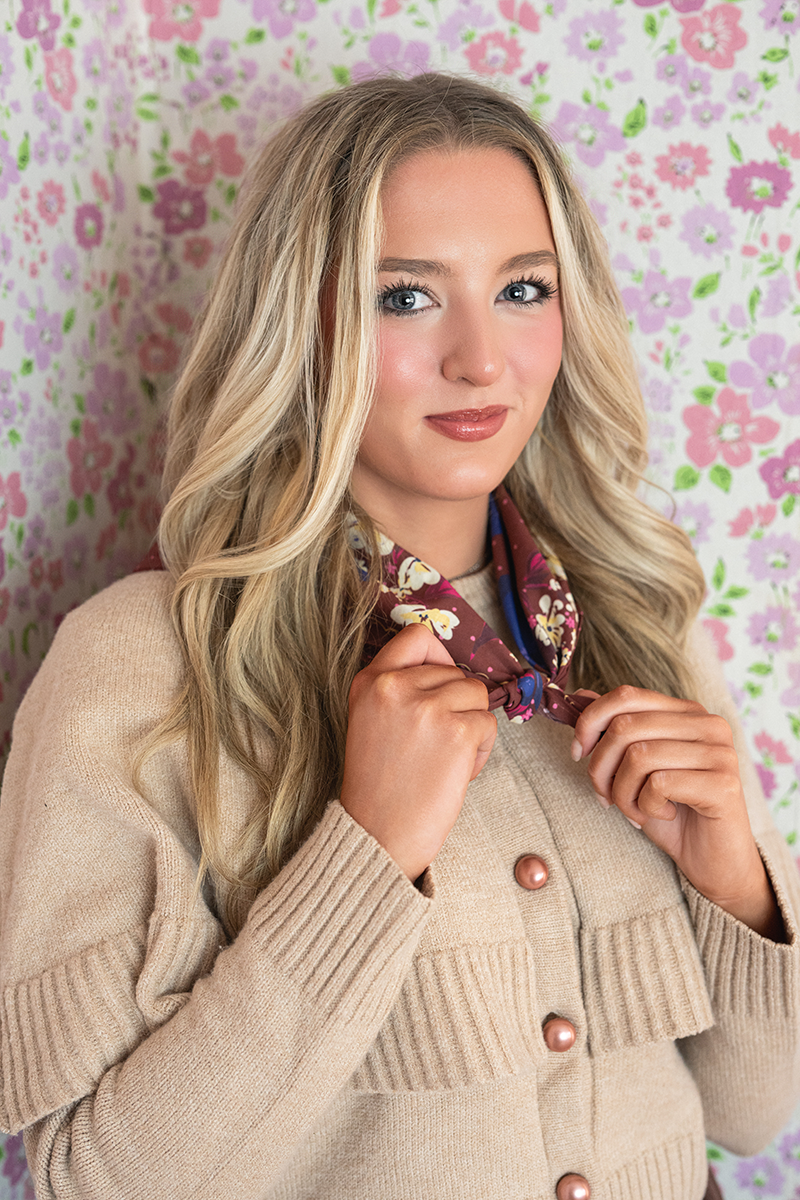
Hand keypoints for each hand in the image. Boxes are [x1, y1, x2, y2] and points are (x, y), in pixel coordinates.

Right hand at [340, 623, 496, 880]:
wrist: (376, 835)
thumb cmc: (378, 787)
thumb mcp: (369, 722)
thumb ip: (398, 689)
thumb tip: (448, 670)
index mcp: (369, 681)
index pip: (416, 636)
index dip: (440, 655)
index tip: (443, 681)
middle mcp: (394, 687)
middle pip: (456, 671)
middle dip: (457, 705)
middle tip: (437, 744)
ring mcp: (427, 707)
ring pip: (477, 694)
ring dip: (472, 726)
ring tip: (447, 759)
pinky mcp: (456, 731)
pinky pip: (488, 724)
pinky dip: (480, 750)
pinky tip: (456, 772)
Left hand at [572, 686, 783, 940]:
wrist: (713, 861)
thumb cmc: (672, 811)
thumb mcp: (635, 768)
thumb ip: (613, 730)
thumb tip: (579, 697)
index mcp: (687, 712)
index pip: (626, 695)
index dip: (590, 721)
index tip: (577, 752)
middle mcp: (708, 724)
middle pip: (625, 726)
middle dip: (600, 766)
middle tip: (604, 795)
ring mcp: (719, 753)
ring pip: (638, 755)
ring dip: (622, 792)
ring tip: (635, 809)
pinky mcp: (723, 784)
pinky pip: (658, 784)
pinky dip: (645, 806)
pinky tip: (662, 815)